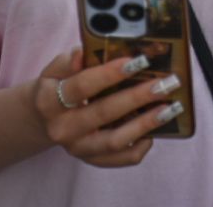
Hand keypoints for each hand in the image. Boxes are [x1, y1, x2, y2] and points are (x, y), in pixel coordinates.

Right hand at [31, 49, 185, 166]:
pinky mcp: (90, 159)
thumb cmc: (57, 87)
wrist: (43, 120)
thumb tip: (82, 53)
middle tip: (164, 84)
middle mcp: (62, 128)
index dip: (111, 73)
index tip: (139, 61)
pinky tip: (154, 133)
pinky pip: (119, 159)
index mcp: (49, 101)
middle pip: (104, 113)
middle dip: (138, 97)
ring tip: (170, 108)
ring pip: (115, 140)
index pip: (83, 86)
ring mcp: (77, 147)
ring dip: (145, 124)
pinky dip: (138, 148)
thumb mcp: (54, 69)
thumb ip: (68, 60)